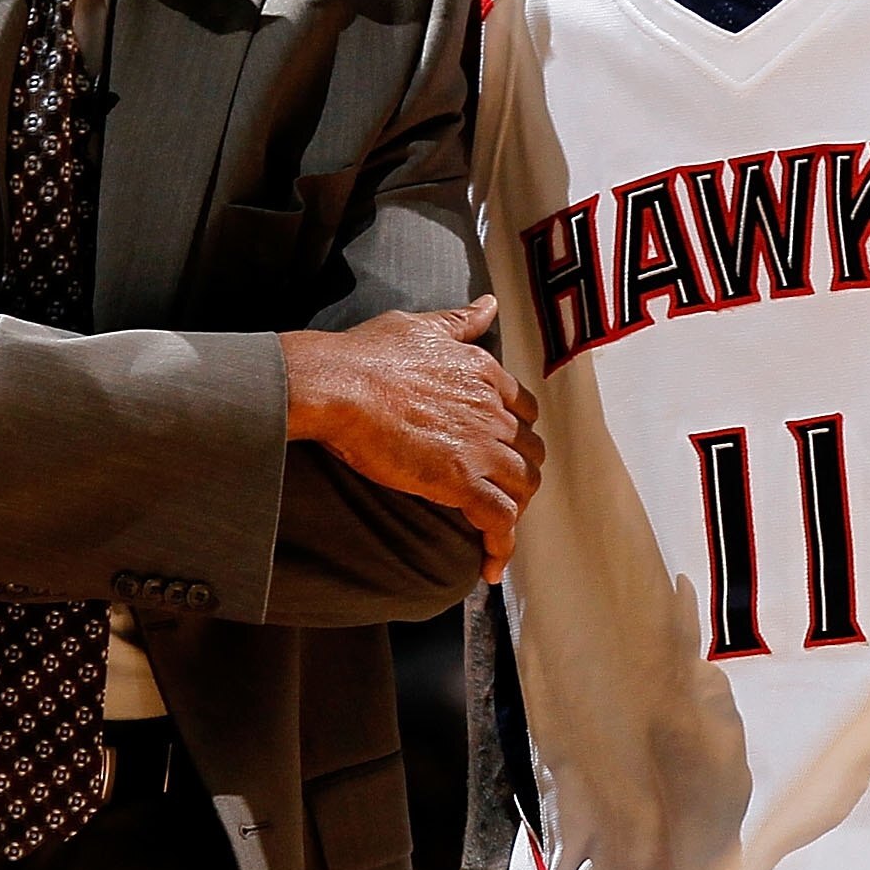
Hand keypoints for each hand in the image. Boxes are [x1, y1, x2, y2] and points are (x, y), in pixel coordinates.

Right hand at [283, 297, 543, 581]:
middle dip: (519, 474)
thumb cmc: (368, 354)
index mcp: (485, 373)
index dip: (515, 434)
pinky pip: (500, 522)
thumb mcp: (420, 325)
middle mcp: (493, 409)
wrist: (340, 384)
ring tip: (495, 529)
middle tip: (496, 494)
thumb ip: (460, 320)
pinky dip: (502, 547)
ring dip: (514, 510)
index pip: (523, 409)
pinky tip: (491, 566)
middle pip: (530, 451)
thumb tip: (490, 304)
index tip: (501, 449)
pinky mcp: (463, 481)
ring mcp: (482, 446)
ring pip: (523, 487)